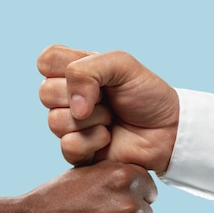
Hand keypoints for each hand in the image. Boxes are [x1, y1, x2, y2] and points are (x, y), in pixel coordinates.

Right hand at [38, 45, 179, 173]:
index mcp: (75, 71)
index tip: (97, 75)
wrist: (168, 130)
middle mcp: (67, 97)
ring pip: (55, 121)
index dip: (67, 68)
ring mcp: (70, 125)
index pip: (46, 60)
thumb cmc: (147, 95)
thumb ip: (87, 70)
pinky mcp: (76, 152)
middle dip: (85, 96)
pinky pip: (68, 145)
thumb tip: (74, 108)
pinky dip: (93, 141)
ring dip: (92, 120)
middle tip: (109, 100)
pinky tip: (108, 139)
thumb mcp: (121, 64)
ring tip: (112, 120)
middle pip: (45, 92)